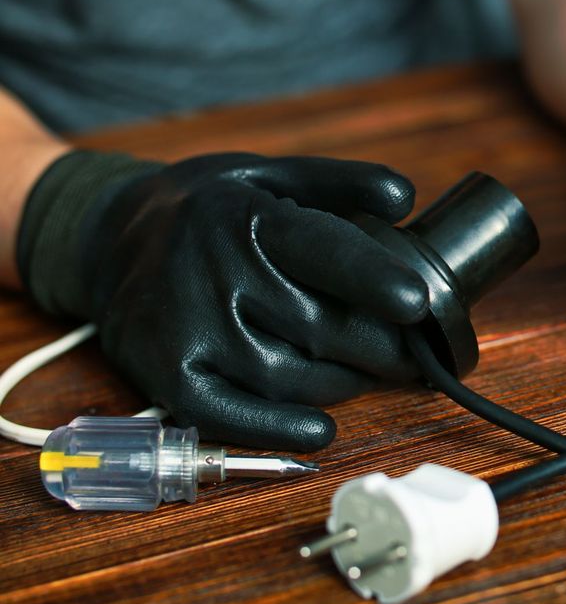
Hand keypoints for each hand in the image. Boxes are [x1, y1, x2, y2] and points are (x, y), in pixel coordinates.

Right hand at [19, 153, 428, 449]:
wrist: (109, 240)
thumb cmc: (210, 208)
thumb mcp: (270, 174)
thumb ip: (341, 182)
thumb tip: (405, 197)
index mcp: (249, 219)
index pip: (323, 252)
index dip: (375, 280)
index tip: (419, 303)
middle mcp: (215, 275)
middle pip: (321, 328)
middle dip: (382, 346)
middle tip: (412, 350)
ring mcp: (188, 330)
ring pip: (291, 376)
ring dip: (345, 381)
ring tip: (368, 369)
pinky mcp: (168, 375)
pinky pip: (235, 417)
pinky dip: (284, 429)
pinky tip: (321, 428)